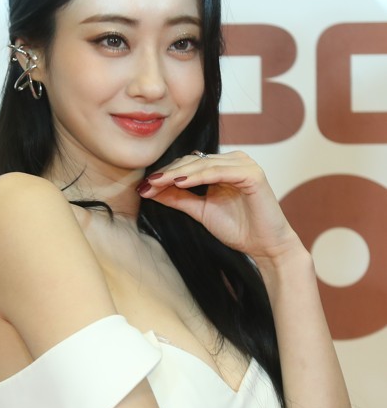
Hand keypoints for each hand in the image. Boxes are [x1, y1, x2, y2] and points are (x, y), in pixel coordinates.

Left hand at [137, 151, 300, 262]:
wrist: (266, 247)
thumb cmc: (239, 229)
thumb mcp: (200, 211)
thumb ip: (179, 198)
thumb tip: (151, 190)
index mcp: (223, 166)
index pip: (188, 165)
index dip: (165, 175)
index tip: (143, 187)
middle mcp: (234, 160)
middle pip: (192, 162)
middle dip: (167, 174)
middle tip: (146, 184)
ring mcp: (244, 164)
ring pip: (203, 165)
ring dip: (178, 174)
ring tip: (157, 183)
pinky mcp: (252, 173)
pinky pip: (219, 172)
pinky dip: (198, 176)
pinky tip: (180, 183)